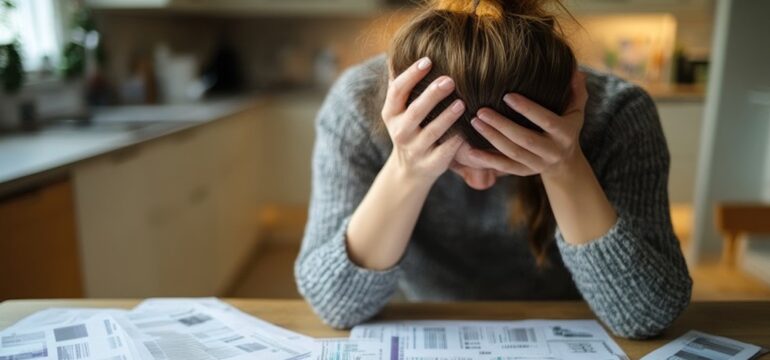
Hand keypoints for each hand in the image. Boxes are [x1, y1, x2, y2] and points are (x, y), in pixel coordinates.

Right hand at [382, 57, 465, 181]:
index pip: (398, 91)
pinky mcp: (431, 165)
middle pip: (415, 111)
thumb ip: (400, 86)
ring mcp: (415, 150)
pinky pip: (445, 151)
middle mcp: (400, 132)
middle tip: (450, 80)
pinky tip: (469, 128)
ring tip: (462, 102)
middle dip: (432, 95)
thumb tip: (400, 52)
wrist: (409, 171)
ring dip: (447, 117)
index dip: (411, 75)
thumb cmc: (409, 129)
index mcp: (390, 113)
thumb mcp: (398, 110)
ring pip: (432, 133)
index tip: (428, 60)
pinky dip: (457, 140)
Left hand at [467, 71, 588, 178]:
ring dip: (492, 138)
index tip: (507, 96)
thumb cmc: (566, 126)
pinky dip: (488, 160)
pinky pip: (505, 167)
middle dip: (502, 125)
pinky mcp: (525, 172)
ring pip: (512, 153)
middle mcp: (552, 151)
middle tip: (481, 110)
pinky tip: (471, 151)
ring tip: (475, 122)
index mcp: (565, 133)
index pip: (546, 121)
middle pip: (525, 139)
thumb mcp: (576, 110)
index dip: (528, 109)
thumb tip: (574, 69)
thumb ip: (576, 90)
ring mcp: (538, 164)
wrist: (565, 162)